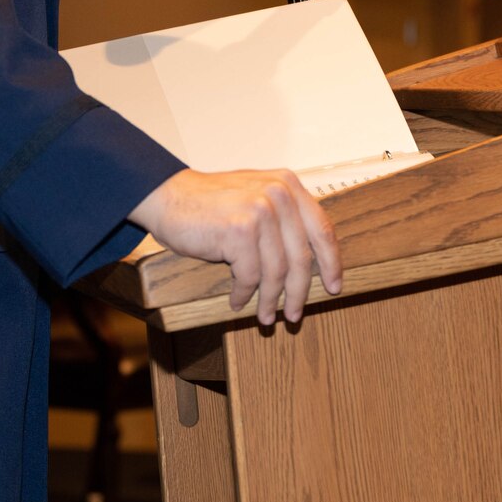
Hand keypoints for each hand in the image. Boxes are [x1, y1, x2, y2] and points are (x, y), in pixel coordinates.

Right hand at [129, 168, 342, 324]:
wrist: (167, 195)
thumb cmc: (210, 203)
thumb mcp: (255, 197)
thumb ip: (283, 218)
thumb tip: (310, 262)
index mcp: (288, 184)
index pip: (322, 229)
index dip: (331, 262)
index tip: (335, 286)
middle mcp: (279, 194)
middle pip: (302, 257)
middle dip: (299, 293)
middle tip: (294, 315)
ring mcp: (260, 210)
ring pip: (277, 271)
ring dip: (270, 301)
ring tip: (264, 316)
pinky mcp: (240, 230)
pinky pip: (250, 275)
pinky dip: (244, 293)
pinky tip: (238, 301)